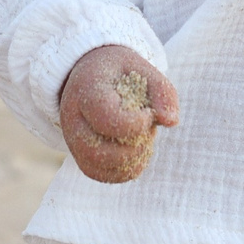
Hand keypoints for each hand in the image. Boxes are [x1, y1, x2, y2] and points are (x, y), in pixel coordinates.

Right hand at [59, 45, 179, 183]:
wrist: (89, 74)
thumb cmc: (119, 71)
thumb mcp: (142, 69)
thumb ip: (161, 90)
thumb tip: (172, 121)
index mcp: (86, 88)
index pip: (107, 119)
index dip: (136, 123)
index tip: (149, 114)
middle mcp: (72, 116)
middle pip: (100, 150)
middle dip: (135, 146)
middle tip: (148, 128)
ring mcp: (72, 138)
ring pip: (99, 167)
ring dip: (131, 159)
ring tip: (143, 138)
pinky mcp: (79, 153)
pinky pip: (100, 174)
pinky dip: (125, 170)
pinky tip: (137, 151)